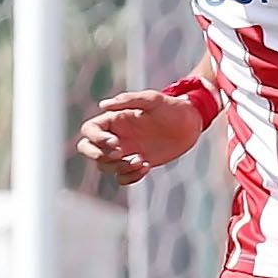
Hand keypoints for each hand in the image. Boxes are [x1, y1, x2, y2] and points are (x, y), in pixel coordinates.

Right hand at [75, 88, 205, 186]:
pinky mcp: (136, 164)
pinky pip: (121, 178)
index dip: (96, 139)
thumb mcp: (153, 99)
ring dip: (118, 167)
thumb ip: (129, 100)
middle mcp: (115, 136)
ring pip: (104, 166)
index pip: (89, 130)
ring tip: (141, 160)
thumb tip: (103, 105)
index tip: (116, 143)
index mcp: (114, 120)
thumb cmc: (171, 107)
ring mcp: (124, 151)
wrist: (190, 124)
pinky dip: (129, 177)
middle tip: (120, 154)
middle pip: (86, 149)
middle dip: (97, 155)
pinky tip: (146, 166)